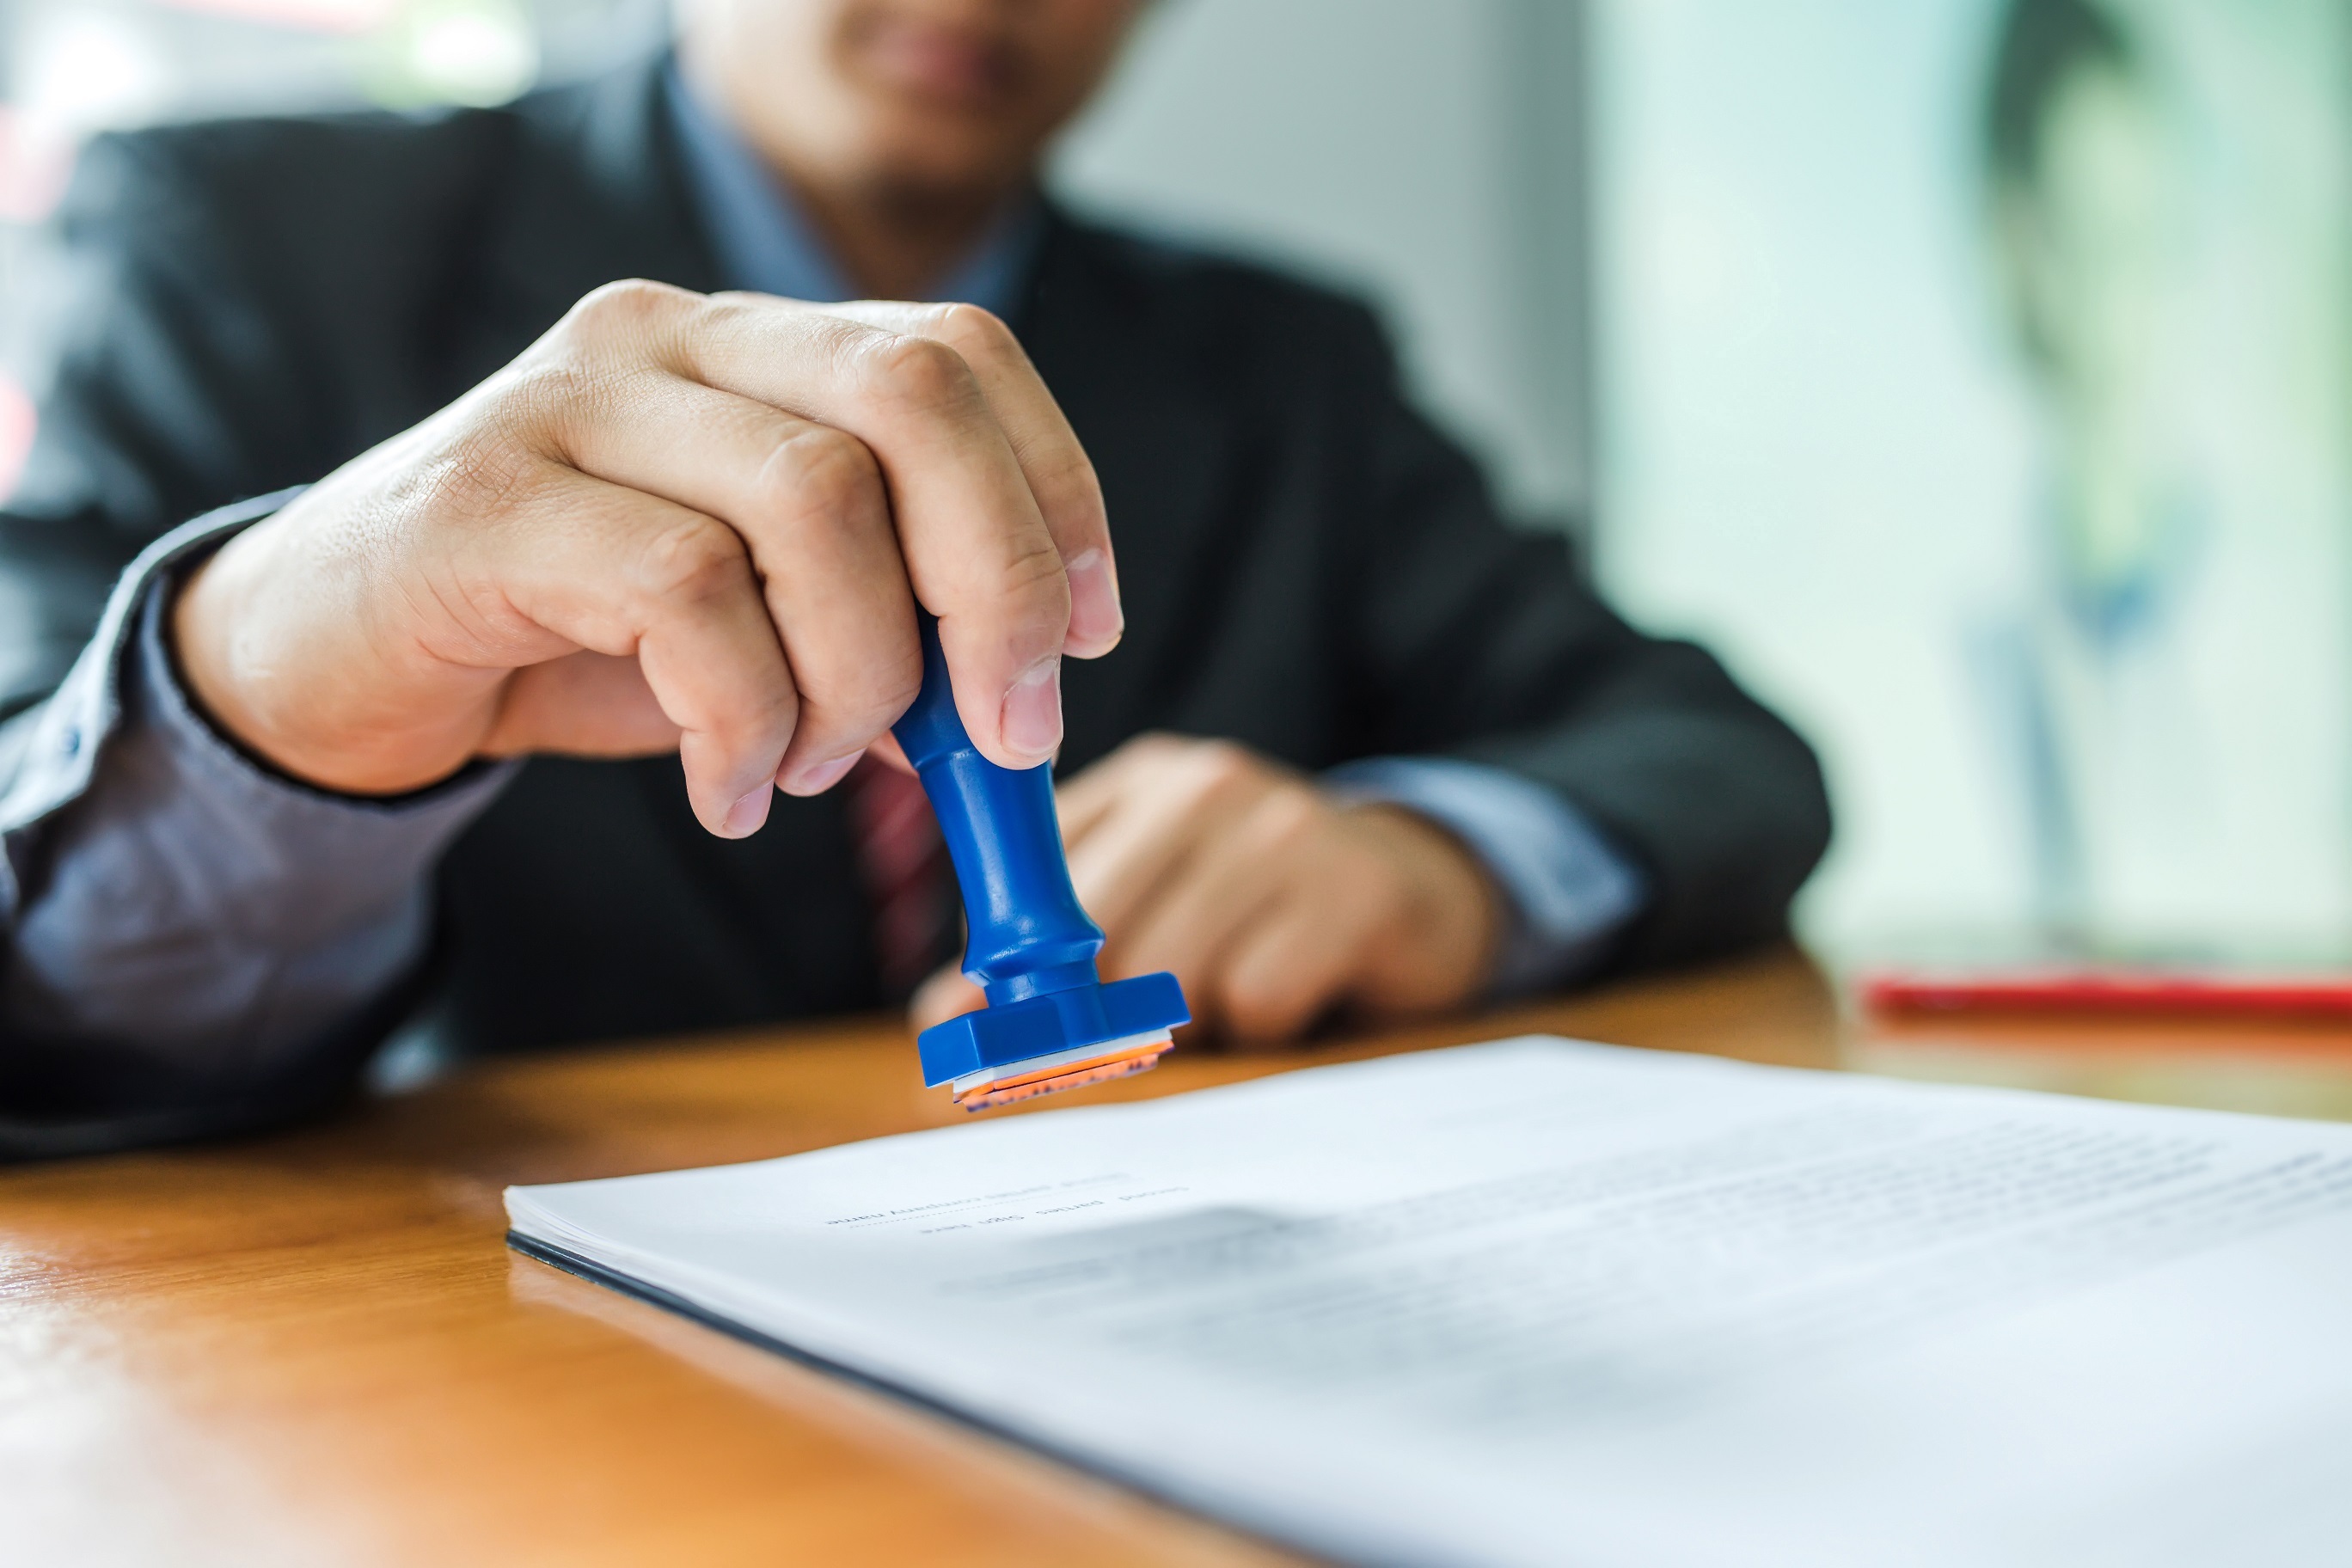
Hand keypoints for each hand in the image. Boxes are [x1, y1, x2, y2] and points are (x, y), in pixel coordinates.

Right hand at [173, 285, 1122, 835]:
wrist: (343, 660)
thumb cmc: (578, 636)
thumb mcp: (765, 628)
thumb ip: (887, 633)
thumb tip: (1017, 711)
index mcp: (755, 344)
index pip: (956, 354)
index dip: (1054, 493)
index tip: (1088, 635)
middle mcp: (672, 337)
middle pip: (910, 401)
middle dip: (998, 585)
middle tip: (1004, 734)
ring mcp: (571, 402)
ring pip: (815, 503)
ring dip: (861, 678)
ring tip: (815, 766)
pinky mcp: (488, 500)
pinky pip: (687, 598)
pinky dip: (747, 725)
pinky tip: (732, 785)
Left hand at [912, 734, 1504, 1043]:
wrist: (1423, 892)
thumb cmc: (1262, 911)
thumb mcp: (1158, 897)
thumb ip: (1056, 942)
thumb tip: (940, 1018)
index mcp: (1144, 779)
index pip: (1035, 872)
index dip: (998, 965)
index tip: (970, 1031)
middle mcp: (1207, 784)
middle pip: (1095, 931)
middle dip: (1089, 1013)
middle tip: (1110, 1047)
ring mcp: (1284, 827)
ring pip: (1173, 971)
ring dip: (1190, 1021)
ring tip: (1228, 1000)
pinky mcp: (1354, 886)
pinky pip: (1258, 997)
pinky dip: (1263, 1025)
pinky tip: (1294, 994)